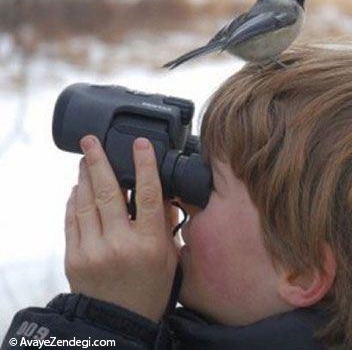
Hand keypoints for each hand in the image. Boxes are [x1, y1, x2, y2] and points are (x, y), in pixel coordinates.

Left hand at [64, 135, 177, 321]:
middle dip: (98, 161)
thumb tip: (161, 193)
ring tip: (84, 160)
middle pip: (108, 192)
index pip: (147, 195)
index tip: (140, 144)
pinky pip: (71, 220)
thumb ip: (164, 224)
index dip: (145, 165)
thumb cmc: (149, 289)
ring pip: (86, 202)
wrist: (119, 323)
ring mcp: (93, 250)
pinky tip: (77, 189)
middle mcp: (120, 244)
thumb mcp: (168, 257)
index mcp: (149, 244)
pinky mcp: (73, 257)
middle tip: (91, 141)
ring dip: (84, 177)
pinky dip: (73, 201)